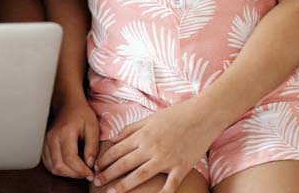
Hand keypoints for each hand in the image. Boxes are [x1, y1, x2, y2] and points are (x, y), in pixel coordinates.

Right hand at [42, 98, 99, 179]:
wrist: (67, 104)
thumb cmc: (81, 114)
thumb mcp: (93, 127)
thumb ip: (92, 146)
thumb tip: (89, 164)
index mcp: (65, 132)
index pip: (70, 159)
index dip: (81, 170)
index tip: (91, 174)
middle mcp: (52, 138)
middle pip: (59, 166)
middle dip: (74, 174)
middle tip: (86, 174)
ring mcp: (45, 142)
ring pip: (52, 167)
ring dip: (66, 174)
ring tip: (79, 171)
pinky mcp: (43, 145)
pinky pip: (48, 164)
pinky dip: (59, 169)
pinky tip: (69, 167)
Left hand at [93, 101, 219, 192]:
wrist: (203, 115)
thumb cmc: (176, 114)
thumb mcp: (149, 118)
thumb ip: (130, 129)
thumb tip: (112, 139)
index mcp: (143, 135)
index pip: (117, 149)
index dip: (104, 159)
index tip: (95, 167)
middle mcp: (151, 148)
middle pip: (124, 163)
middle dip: (108, 174)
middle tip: (96, 182)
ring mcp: (166, 159)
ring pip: (140, 175)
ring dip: (124, 185)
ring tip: (111, 192)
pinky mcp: (182, 167)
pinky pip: (169, 185)